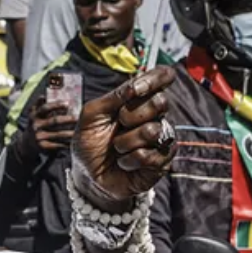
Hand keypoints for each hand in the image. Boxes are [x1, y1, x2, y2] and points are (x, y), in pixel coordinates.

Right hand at [31, 100, 77, 152]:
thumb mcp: (34, 114)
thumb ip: (39, 104)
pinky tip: (73, 142)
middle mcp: (36, 125)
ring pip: (58, 134)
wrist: (27, 143)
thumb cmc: (36, 124)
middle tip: (77, 118)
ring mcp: (39, 136)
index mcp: (35, 115)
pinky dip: (66, 144)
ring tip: (78, 131)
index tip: (67, 104)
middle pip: (54, 121)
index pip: (45, 108)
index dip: (56, 105)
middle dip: (67, 119)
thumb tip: (43, 96)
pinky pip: (57, 145)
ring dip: (69, 132)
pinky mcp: (42, 146)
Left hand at [73, 66, 176, 197]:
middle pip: (160, 102)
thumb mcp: (91, 115)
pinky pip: (151, 155)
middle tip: (119, 124)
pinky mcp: (163, 160)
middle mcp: (154, 115)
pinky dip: (130, 160)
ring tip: (117, 148)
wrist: (88, 175)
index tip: (135, 89)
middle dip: (131, 115)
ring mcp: (161, 138)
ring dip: (126, 142)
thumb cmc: (90, 142)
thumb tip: (133, 85)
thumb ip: (113, 97)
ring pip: (153, 130)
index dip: (155, 78)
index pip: (162, 77)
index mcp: (138, 99)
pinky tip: (124, 163)